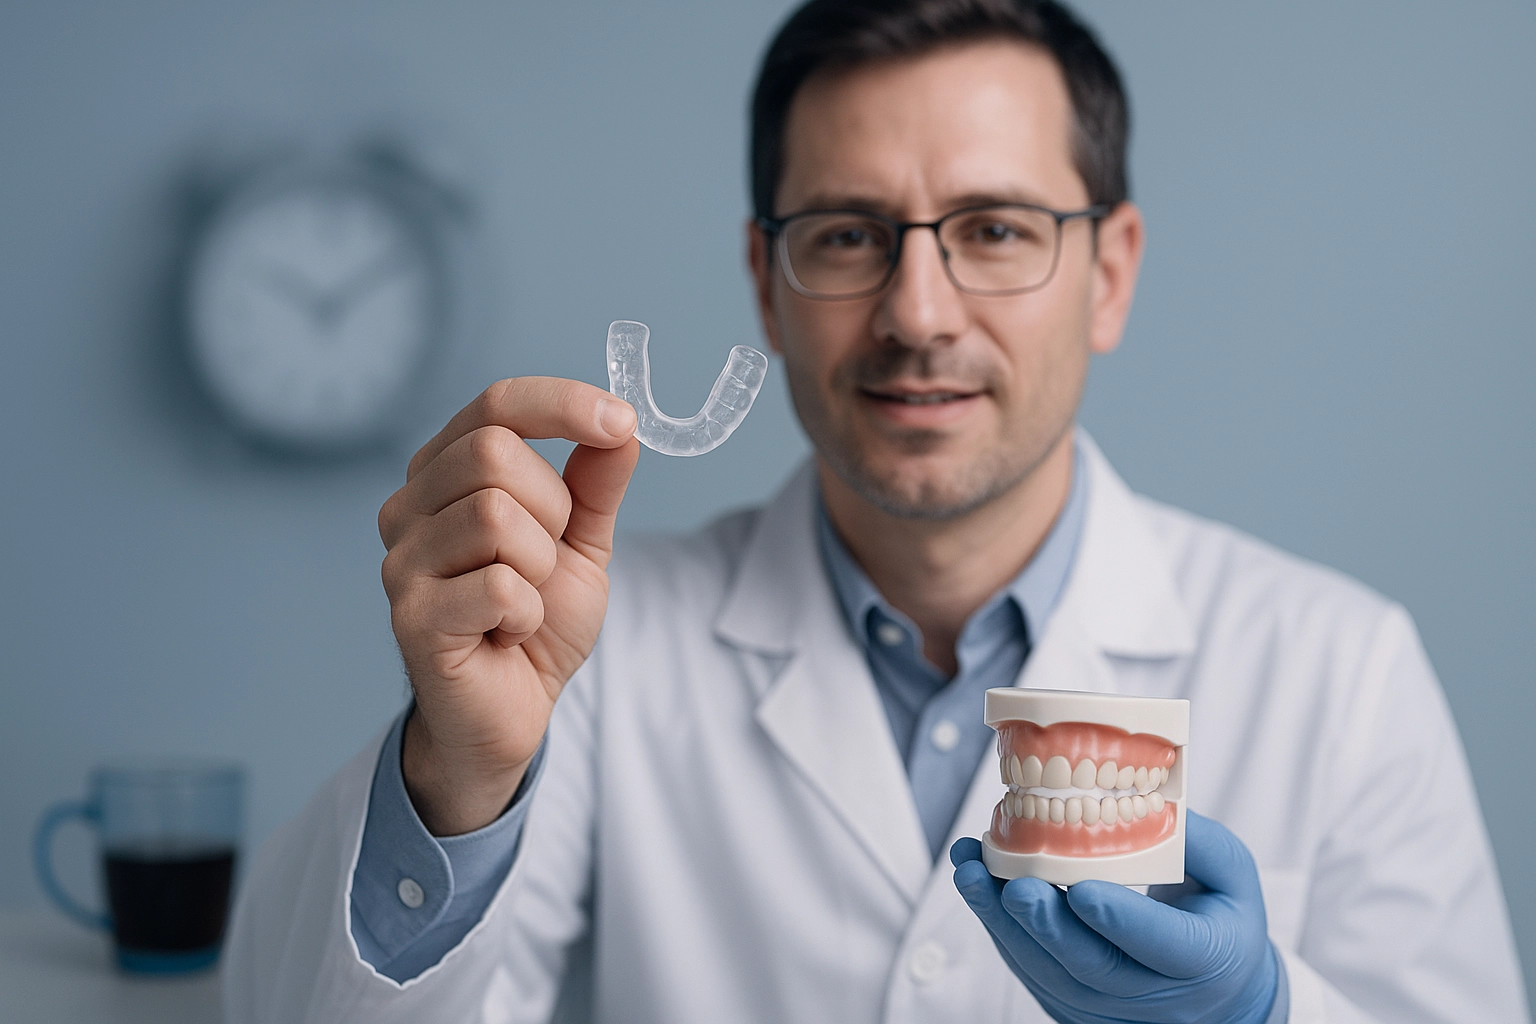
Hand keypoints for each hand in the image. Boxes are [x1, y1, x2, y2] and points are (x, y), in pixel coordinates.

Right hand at [378, 378, 638, 835]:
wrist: (513, 712)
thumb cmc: (536, 621)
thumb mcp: (582, 541)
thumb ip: (596, 481)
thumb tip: (620, 423)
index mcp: (444, 473)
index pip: (495, 405)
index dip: (561, 404)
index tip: (621, 421)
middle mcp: (408, 507)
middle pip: (494, 452)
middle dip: (552, 508)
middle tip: (547, 561)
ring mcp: (401, 563)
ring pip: (496, 517)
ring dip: (540, 568)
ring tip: (524, 601)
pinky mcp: (410, 618)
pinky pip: (500, 586)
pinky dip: (528, 614)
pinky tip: (508, 633)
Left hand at [951, 811, 1279, 1023]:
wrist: (1214, 990)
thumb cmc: (1219, 916)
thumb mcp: (1233, 876)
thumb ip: (1199, 841)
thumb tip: (1146, 796)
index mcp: (1206, 958)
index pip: (1164, 945)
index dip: (1122, 920)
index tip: (1084, 890)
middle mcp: (1156, 994)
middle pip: (1094, 967)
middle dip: (1048, 925)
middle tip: (1015, 887)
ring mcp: (1111, 1007)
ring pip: (1051, 972)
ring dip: (1004, 923)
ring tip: (970, 872)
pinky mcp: (1074, 1005)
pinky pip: (1031, 971)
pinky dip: (999, 929)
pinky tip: (975, 884)